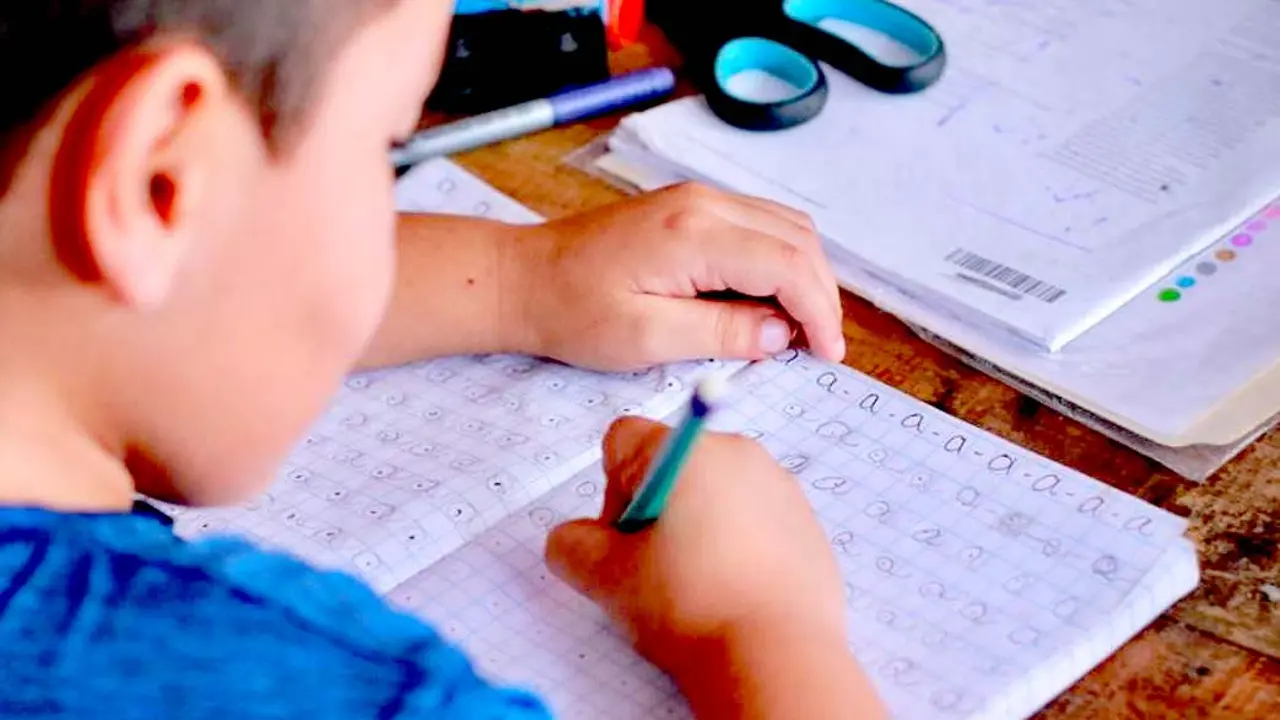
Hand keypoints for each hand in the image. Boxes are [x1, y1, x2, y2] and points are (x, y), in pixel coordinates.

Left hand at [510, 183, 845, 371]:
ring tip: (799, 328)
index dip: (818, 311)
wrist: (523, 278)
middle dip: (820, 294)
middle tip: (818, 346)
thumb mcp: (645, 338)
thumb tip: (780, 333)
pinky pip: (757, 225)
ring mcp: (697, 198)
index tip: (827, 353)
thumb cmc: (571, 311)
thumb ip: (721, 332)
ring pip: (784, 227)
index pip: (787, 264)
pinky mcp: (689, 207)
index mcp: (693, 233)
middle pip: (796, 239)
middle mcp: (703, 203)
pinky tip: (769, 300)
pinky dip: (778, 261)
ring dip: (803, 275)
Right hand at [546, 417, 881, 718]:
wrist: (777, 654)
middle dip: (655, 510)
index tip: (628, 540)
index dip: (611, 492)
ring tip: (700, 585)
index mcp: (686, 450)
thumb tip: (574, 539)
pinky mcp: (806, 520)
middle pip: (669, 465)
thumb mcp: (606, 578)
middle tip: (659, 568)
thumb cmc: (689, 605)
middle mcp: (737, 451)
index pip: (621, 440)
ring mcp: (779, 484)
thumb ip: (571, 545)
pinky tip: (734, 590)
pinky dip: (737, 544)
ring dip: (696, 527)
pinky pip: (753, 517)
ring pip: (712, 493)